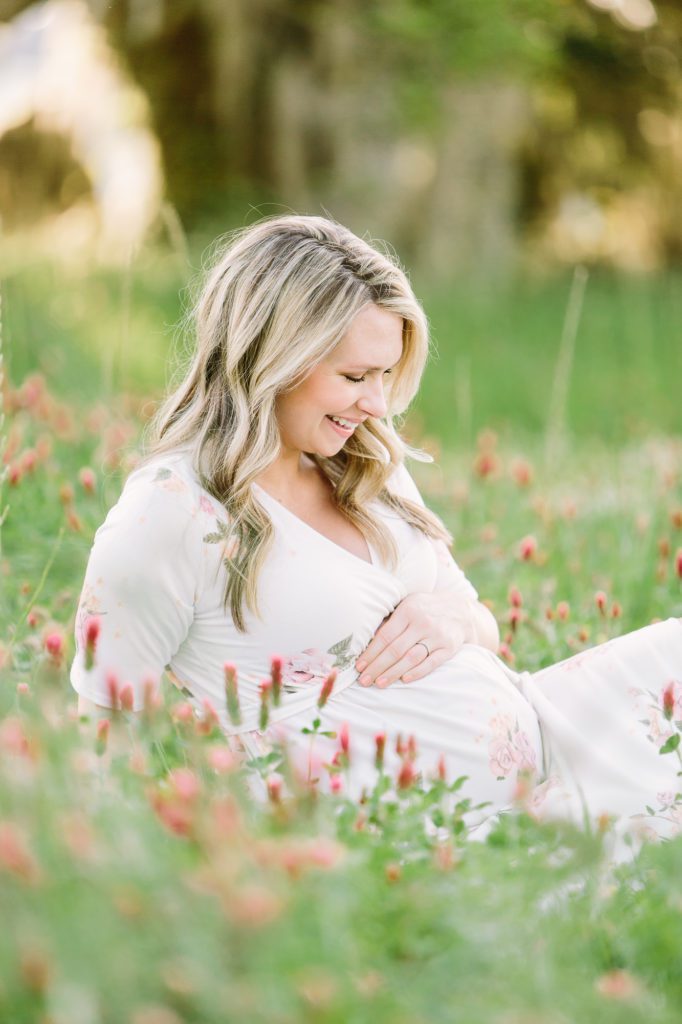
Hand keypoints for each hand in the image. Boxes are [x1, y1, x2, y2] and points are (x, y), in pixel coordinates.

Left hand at [354, 591, 474, 687]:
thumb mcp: (407, 605)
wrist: (460, 610)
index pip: (385, 636)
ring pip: (412, 658)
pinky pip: (431, 663)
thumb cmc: (424, 609)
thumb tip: (366, 640)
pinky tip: (404, 680)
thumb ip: (390, 620)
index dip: (371, 653)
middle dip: (377, 667)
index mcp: (408, 610)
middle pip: (396, 650)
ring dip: (393, 673)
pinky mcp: (449, 648)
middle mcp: (422, 623)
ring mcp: (437, 636)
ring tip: (379, 683)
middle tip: (364, 680)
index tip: (359, 666)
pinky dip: (417, 673)